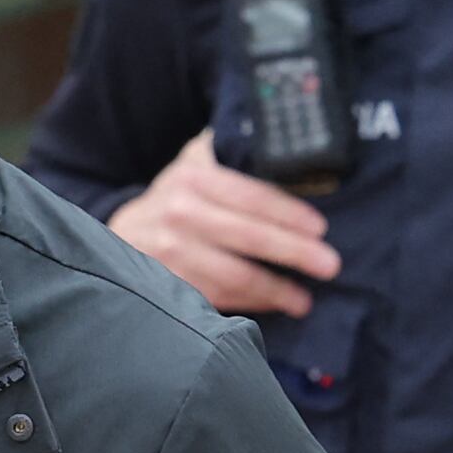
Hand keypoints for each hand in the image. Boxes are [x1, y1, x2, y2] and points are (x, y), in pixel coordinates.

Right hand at [109, 125, 338, 318]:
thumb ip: (231, 151)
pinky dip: (249, 303)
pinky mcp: (166, 283)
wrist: (122, 232)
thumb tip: (288, 148)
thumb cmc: (176, 196)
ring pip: (234, 275)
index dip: (290, 214)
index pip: (252, 196)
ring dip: (274, 290)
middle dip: (294, 252)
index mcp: (193, 178)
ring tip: (304, 300)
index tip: (320, 228)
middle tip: (330, 265)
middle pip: (249, 237)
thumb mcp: (196, 161)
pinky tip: (273, 304)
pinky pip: (217, 296)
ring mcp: (170, 252)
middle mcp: (179, 213)